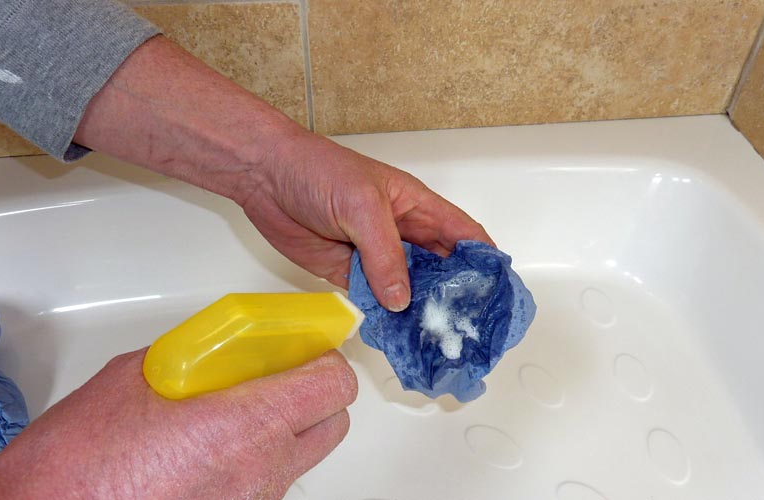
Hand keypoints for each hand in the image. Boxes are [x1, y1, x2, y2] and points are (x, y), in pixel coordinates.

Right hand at [0, 349, 356, 498]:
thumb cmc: (80, 459)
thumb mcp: (143, 373)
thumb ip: (202, 356)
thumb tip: (225, 349)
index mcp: (249, 425)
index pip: (333, 384)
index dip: (321, 359)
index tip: (304, 348)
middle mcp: (263, 470)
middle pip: (331, 422)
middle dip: (311, 392)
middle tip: (273, 374)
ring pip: (301, 453)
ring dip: (283, 425)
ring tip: (230, 410)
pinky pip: (269, 479)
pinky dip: (256, 455)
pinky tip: (211, 445)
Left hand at [74, 36, 492, 311]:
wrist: (264, 177)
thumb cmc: (319, 171)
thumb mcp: (361, 206)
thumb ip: (385, 254)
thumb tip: (402, 300)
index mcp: (417, 207)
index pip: (464, 235)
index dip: (484, 261)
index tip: (499, 292)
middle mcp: (403, 234)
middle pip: (440, 269)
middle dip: (456, 296)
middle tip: (470, 328)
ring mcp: (377, 256)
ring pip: (410, 290)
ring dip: (422, 311)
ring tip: (438, 340)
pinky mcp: (350, 274)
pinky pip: (377, 300)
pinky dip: (389, 318)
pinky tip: (399, 336)